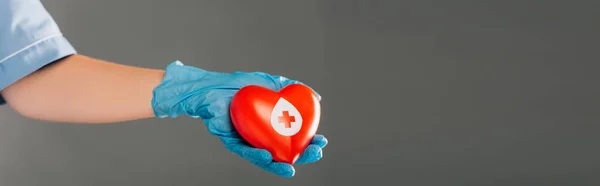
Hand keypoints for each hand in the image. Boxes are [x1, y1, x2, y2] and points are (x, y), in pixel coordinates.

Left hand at [151, 61, 327, 177]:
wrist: (212, 85)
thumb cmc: (240, 84)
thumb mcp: (270, 82)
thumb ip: (292, 88)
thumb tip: (317, 98)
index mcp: (274, 124)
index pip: (295, 136)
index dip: (309, 141)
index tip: (322, 141)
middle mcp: (263, 136)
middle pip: (285, 151)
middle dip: (301, 155)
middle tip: (314, 154)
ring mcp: (249, 141)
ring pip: (267, 158)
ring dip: (280, 164)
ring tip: (291, 166)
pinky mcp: (232, 142)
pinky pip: (246, 152)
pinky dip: (257, 156)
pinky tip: (268, 158)